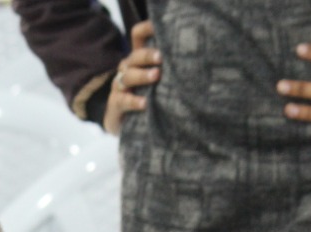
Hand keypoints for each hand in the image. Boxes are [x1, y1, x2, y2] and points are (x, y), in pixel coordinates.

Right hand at [103, 21, 160, 135]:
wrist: (125, 124)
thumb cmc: (148, 98)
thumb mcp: (158, 82)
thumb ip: (168, 70)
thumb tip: (194, 64)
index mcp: (139, 59)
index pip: (138, 35)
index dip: (147, 28)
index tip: (160, 29)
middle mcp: (128, 68)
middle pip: (135, 56)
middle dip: (148, 55)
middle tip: (162, 57)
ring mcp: (120, 85)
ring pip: (128, 76)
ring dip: (142, 75)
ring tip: (156, 76)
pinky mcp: (116, 104)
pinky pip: (123, 99)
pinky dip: (134, 101)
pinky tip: (145, 103)